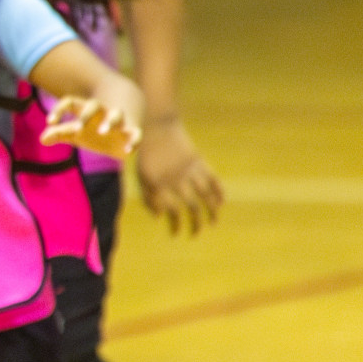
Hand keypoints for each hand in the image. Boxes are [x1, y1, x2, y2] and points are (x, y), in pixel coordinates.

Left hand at [41, 96, 140, 158]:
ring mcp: (118, 120)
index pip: (70, 102)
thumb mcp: (76, 131)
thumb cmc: (93, 129)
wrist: (124, 125)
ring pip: (116, 114)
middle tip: (78, 128)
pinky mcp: (133, 131)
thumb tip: (42, 139)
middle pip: (94, 105)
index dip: (59, 110)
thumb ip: (59, 133)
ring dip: (109, 122)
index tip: (49, 121)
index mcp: (85, 109)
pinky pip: (136, 134)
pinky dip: (133, 141)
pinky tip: (128, 151)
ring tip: (102, 132)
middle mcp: (102, 112)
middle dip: (86, 115)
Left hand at [136, 118, 224, 235]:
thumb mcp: (141, 176)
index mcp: (159, 183)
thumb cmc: (147, 155)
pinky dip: (219, 191)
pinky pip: (213, 179)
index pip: (171, 210)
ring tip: (213, 223)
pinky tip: (222, 202)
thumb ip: (148, 197)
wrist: (158, 127)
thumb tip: (158, 217)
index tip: (177, 234)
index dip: (175, 224)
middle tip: (196, 234)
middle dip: (195, 223)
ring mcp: (190, 170)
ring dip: (211, 210)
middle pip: (190, 206)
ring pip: (205, 194)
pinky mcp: (199, 162)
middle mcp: (176, 179)